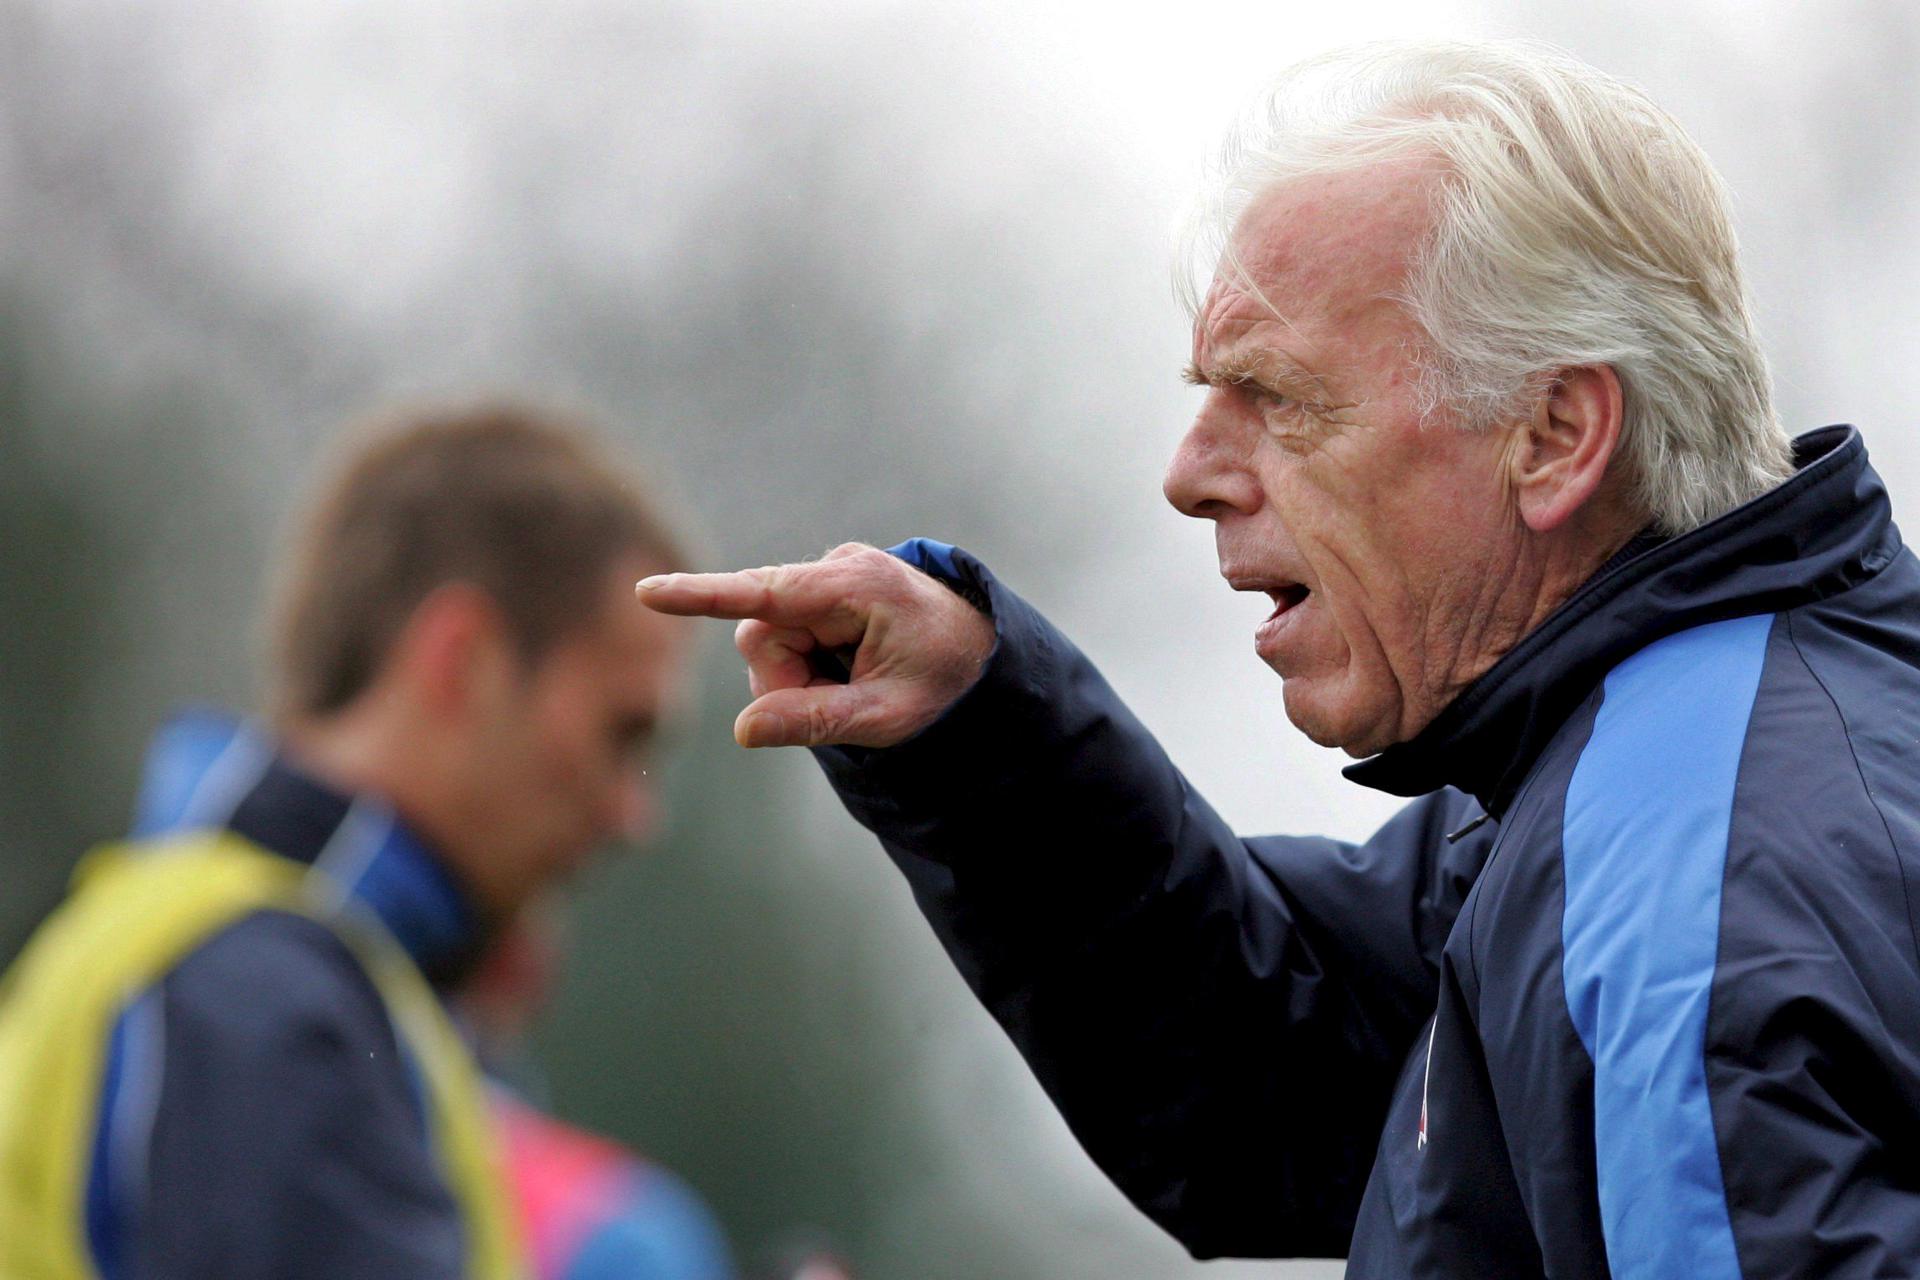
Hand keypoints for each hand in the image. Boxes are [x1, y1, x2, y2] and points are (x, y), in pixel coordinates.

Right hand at [636, 543, 994, 748]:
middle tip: (842, 704)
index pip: (765, 595)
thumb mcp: (888, 716)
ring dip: (799, 677)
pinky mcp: (826, 592)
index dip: (703, 597)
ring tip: (855, 685)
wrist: (987, 656)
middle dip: (786, 681)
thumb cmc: (946, 684)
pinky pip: (787, 634)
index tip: (648, 592)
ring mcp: (831, 577)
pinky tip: (848, 670)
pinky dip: (808, 667)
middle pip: (762, 634)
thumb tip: (744, 731)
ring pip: (769, 639)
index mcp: (858, 588)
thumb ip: (816, 721)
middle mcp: (838, 570)